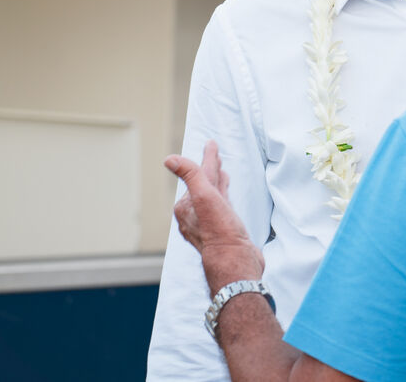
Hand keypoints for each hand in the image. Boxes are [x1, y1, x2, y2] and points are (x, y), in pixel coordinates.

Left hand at [165, 141, 265, 290]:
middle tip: (215, 153)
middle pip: (203, 185)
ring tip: (222, 171)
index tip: (211, 144)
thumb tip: (169, 159)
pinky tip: (227, 194)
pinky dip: (224, 195)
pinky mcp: (223, 231)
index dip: (207, 159)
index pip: (198, 176)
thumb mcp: (204, 196)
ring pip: (213, 197)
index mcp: (185, 207)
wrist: (236, 262)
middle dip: (209, 169)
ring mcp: (209, 224)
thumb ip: (191, 174)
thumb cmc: (220, 231)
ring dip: (217, 182)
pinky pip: (222, 207)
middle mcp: (194, 217)